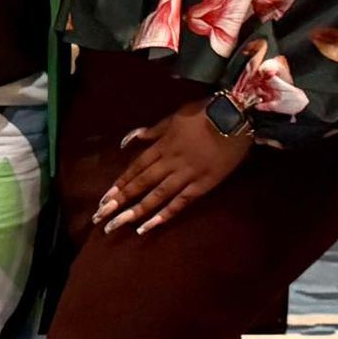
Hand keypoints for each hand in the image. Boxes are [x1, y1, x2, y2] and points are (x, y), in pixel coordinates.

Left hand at [90, 101, 251, 236]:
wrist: (235, 116)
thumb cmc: (205, 112)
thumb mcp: (174, 116)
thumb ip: (154, 130)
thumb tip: (132, 138)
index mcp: (162, 145)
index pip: (136, 167)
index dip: (121, 182)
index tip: (106, 196)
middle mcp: (169, 162)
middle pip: (142, 183)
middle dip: (121, 200)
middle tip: (103, 215)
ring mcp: (186, 175)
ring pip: (157, 195)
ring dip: (137, 210)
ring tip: (119, 224)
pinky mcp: (203, 185)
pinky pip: (181, 202)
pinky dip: (165, 214)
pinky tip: (150, 225)